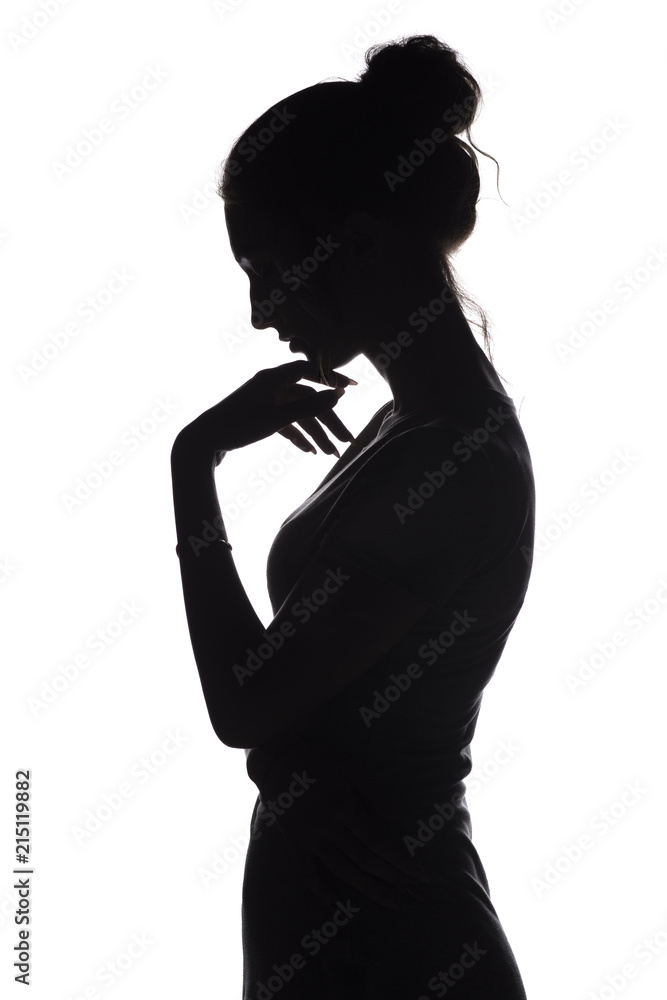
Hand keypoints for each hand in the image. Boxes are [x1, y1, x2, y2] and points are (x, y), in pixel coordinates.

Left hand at [173, 360, 356, 467]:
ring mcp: (265, 403)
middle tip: (348, 441)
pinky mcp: (259, 418)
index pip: (310, 371)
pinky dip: (298, 437)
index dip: (331, 378)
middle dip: (329, 422)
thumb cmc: (237, 426)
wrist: (201, 442)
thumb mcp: (277, 418)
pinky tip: (310, 452)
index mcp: (274, 378)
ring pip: (298, 416)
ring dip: (316, 435)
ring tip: (331, 454)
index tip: (351, 387)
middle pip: (308, 400)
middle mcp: (270, 387)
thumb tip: (339, 395)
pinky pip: (286, 425)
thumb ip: (309, 407)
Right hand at [258, 751, 430, 911]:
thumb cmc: (319, 760)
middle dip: (392, 878)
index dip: (401, 860)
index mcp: (344, 806)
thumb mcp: (350, 767)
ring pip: (343, 871)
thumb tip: (396, 818)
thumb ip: (373, 792)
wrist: (277, 759)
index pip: (378, 841)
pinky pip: (308, 874)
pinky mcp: (295, 845)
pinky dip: (322, 892)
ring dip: (369, 890)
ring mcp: (310, 839)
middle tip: (413, 893)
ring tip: (391, 903)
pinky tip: (338, 905)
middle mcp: (328, 827)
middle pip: (365, 860)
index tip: (420, 874)